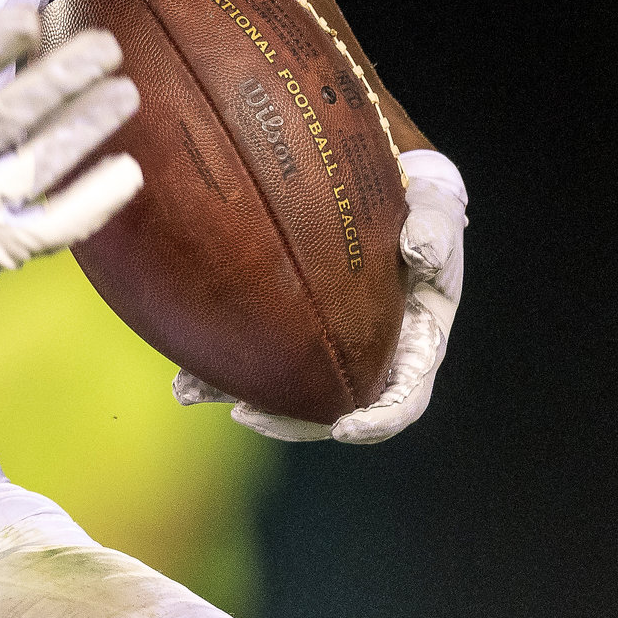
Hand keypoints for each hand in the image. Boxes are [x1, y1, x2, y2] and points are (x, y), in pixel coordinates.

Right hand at [0, 4, 143, 389]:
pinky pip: (58, 224)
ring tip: (126, 92)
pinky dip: (95, 200)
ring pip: (42, 162)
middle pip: (9, 115)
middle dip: (61, 77)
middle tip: (107, 46)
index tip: (31, 18)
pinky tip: (128, 169)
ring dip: (87, 126)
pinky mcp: (1, 250)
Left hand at [175, 149, 467, 441]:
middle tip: (247, 414)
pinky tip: (181, 376)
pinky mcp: (290, 328)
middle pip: (333, 407)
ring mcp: (329, 345)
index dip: (379, 419)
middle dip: (291, 421)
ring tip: (192, 392)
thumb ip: (436, 230)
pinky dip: (220, 370)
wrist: (383, 188)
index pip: (403, 397)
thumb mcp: (436, 211)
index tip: (345, 429)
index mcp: (417, 343)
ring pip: (288, 389)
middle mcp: (372, 355)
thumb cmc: (418, 205)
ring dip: (243, 396)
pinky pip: (258, 357)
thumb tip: (420, 247)